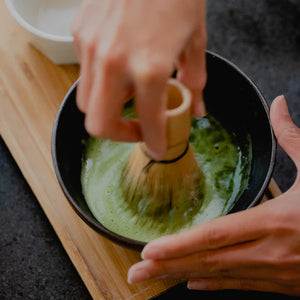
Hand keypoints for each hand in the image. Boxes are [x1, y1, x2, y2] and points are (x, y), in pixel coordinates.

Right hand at [72, 0, 206, 159]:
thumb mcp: (195, 40)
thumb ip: (194, 81)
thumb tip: (196, 108)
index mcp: (150, 68)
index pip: (148, 123)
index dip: (153, 142)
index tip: (157, 148)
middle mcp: (115, 62)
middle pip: (98, 125)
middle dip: (119, 135)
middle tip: (136, 130)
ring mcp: (92, 47)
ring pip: (87, 102)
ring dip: (108, 110)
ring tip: (130, 99)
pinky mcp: (81, 33)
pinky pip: (86, 73)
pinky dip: (102, 81)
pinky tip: (120, 68)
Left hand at [127, 95, 299, 295]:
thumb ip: (293, 137)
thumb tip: (279, 105)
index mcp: (277, 220)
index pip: (215, 235)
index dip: (180, 244)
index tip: (149, 250)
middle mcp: (272, 251)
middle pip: (209, 261)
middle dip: (168, 267)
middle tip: (135, 272)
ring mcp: (279, 273)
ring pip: (220, 277)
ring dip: (183, 277)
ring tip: (152, 278)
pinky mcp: (287, 284)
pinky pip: (241, 284)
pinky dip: (214, 283)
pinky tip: (192, 283)